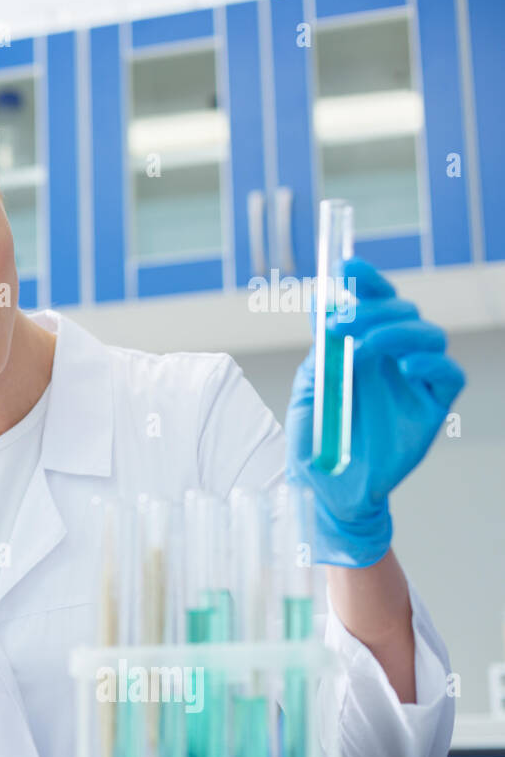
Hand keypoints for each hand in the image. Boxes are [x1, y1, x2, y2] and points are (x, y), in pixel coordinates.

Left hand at [285, 257, 464, 566]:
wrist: (327, 489)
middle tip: (339, 325)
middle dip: (372, 309)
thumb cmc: (316, 440)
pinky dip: (431, 363)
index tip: (348, 268)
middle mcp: (392, 359)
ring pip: (429, 335)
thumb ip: (321, 353)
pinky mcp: (432, 407)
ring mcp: (413, 381)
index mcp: (361, 348)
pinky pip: (448, 374)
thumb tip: (327, 309)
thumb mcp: (308, 390)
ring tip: (364, 348)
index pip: (373, 303)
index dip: (367, 281)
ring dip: (397, 331)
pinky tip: (405, 367)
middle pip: (403, 312)